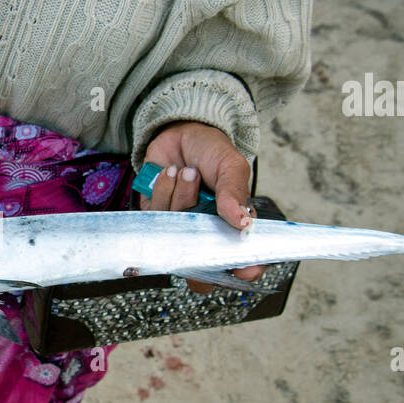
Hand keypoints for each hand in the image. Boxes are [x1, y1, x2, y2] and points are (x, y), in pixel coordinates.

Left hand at [139, 120, 263, 293]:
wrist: (179, 132)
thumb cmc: (211, 152)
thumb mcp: (232, 167)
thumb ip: (235, 194)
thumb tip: (243, 223)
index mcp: (233, 224)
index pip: (242, 258)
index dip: (246, 269)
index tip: (244, 269)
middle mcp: (206, 231)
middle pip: (203, 262)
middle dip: (200, 244)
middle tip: (201, 220)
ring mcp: (181, 226)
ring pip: (178, 232)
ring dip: (183, 197)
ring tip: (189, 173)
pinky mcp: (157, 216)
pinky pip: (157, 216)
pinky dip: (164, 190)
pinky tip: (172, 173)